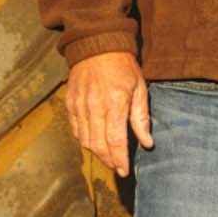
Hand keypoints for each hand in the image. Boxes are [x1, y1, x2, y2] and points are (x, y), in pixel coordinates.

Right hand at [64, 51, 152, 176]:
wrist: (97, 46)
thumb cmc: (122, 67)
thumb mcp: (139, 88)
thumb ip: (141, 118)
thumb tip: (147, 142)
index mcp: (114, 103)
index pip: (115, 140)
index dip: (120, 159)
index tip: (125, 171)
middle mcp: (94, 106)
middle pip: (98, 144)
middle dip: (108, 160)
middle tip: (118, 167)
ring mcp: (79, 105)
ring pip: (84, 140)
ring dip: (96, 153)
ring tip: (108, 158)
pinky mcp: (70, 103)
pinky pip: (75, 129)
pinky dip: (84, 140)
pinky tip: (94, 142)